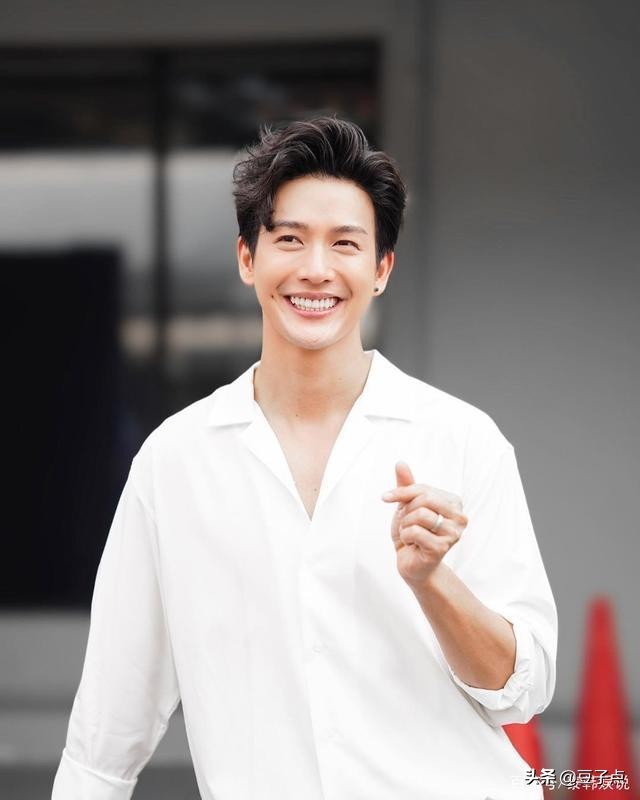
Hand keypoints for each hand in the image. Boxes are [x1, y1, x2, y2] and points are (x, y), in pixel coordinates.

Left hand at [382, 462, 467, 586]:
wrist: (411, 563)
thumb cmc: (412, 532)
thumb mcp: (406, 505)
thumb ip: (406, 485)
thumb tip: (400, 462)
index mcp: (454, 502)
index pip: (424, 488)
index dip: (402, 492)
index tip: (385, 497)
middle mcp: (460, 516)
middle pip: (425, 499)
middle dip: (406, 510)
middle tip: (405, 522)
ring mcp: (454, 533)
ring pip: (420, 514)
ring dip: (405, 524)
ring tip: (410, 533)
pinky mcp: (443, 548)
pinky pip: (415, 532)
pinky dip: (406, 536)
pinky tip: (412, 544)